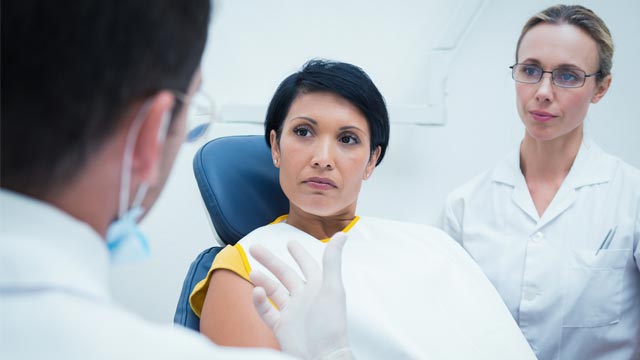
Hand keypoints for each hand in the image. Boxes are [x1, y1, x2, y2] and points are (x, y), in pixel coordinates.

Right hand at [249, 232, 352, 359]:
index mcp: (318, 287)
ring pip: (273, 291)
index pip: (308, 265)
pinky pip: (267, 311)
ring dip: (262, 280)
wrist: (321, 356)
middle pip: (285, 274)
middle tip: (254, 248)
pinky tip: (257, 293)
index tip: (290, 242)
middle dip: (270, 261)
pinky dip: (259, 302)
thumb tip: (343, 234)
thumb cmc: (330, 324)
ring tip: (252, 272)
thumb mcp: (332, 288)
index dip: (300, 254)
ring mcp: (292, 312)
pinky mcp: (281, 327)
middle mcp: (304, 298)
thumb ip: (332, 260)